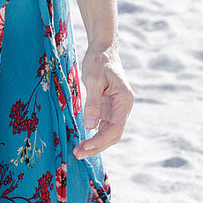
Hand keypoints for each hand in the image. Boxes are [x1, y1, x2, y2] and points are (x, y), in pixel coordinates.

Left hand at [74, 43, 133, 157]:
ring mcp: (116, 107)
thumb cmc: (99, 61)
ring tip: (79, 151)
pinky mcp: (108, 106)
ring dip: (95, 143)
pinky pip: (103, 125)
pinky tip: (83, 140)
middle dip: (97, 146)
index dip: (101, 140)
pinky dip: (94, 134)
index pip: (116, 128)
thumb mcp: (94, 80)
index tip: (86, 147)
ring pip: (108, 132)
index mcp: (124, 100)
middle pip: (113, 134)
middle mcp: (123, 106)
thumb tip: (90, 127)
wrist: (102, 48)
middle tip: (79, 154)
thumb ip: (92, 103)